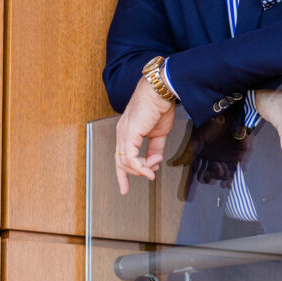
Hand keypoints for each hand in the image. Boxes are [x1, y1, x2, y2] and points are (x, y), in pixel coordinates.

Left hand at [115, 78, 175, 194]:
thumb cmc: (159, 106)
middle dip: (132, 175)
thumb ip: (154, 148)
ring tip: (154, 168)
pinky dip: (141, 166)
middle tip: (149, 175)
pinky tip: (150, 169)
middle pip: (120, 162)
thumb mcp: (158, 133)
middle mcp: (122, 133)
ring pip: (125, 162)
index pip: (121, 157)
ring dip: (142, 169)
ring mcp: (124, 133)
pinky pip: (131, 158)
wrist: (161, 91)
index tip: (125, 188)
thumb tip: (154, 161)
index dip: (122, 175)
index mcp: (127, 132)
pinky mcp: (129, 134)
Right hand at [167, 112, 250, 199]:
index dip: (200, 177)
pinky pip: (237, 171)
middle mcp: (216, 157)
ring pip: (223, 174)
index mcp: (205, 153)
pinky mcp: (239, 156)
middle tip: (209, 173)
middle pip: (212, 174)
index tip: (196, 183)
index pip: (201, 170)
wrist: (227, 115)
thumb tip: (173, 164)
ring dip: (220, 176)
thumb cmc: (211, 124)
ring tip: (218, 169)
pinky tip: (228, 183)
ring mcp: (228, 157)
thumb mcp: (196, 140)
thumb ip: (186, 154)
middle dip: (210, 177)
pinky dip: (233, 179)